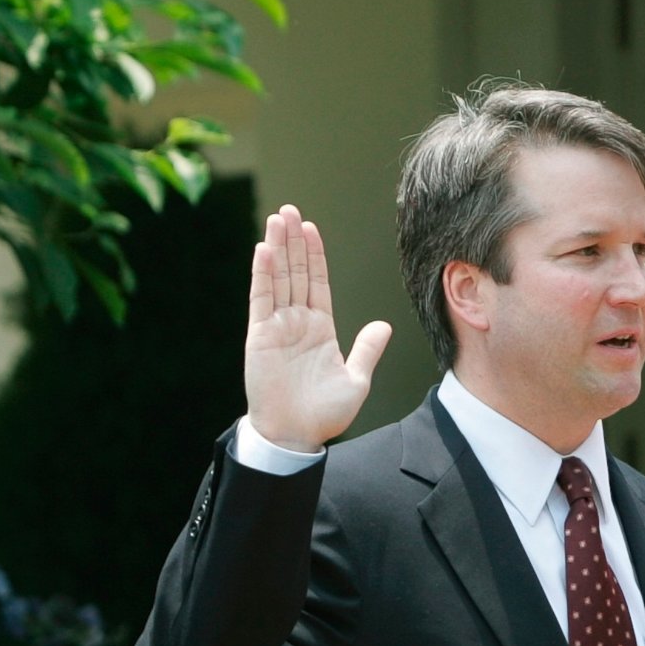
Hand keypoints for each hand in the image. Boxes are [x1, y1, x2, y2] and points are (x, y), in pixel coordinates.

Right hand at [243, 204, 392, 451]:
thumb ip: (367, 350)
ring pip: (277, 278)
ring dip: (277, 248)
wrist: (296, 435)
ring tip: (277, 218)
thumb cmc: (324, 414)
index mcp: (320, 329)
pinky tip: (263, 250)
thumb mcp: (355, 380)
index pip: (317, 283)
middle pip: (295, 272)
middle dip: (293, 241)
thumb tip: (384, 325)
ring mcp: (277, 327)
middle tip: (290, 209)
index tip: (311, 229)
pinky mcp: (260, 336)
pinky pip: (261, 299)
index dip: (314, 256)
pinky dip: (263, 274)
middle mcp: (297, 322)